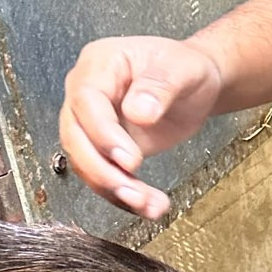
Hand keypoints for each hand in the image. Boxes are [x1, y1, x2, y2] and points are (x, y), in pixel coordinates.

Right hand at [59, 35, 223, 219]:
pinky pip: (103, 176)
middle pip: (76, 137)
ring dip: (113, 190)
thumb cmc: (184, 68)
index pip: (86, 101)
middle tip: (133, 192)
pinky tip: (147, 206)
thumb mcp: (181, 68)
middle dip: (103, 171)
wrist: (194, 86)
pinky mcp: (104, 149)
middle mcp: (86, 94)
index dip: (103, 134)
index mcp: (99, 64)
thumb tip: (138, 111)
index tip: (130, 159)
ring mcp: (91, 124)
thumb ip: (160, 86)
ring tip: (147, 205)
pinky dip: (123, 197)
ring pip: (86, 163)